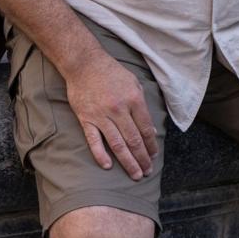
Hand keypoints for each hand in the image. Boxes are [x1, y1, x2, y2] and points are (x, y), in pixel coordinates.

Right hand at [65, 54, 158, 180]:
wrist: (84, 63)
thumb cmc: (111, 72)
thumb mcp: (134, 83)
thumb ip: (143, 106)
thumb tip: (150, 130)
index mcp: (134, 100)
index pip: (146, 129)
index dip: (151, 145)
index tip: (154, 156)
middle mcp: (119, 109)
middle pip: (134, 140)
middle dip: (142, 158)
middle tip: (147, 172)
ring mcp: (101, 115)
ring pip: (117, 144)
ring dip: (128, 161)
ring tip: (135, 174)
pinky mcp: (86, 118)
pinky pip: (94, 140)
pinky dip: (101, 154)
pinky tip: (108, 166)